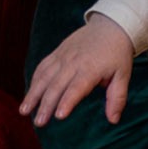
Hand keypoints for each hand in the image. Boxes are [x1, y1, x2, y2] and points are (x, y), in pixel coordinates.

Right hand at [21, 14, 137, 126]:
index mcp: (91, 69)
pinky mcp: (57, 53)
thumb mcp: (123, 75)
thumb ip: (117, 98)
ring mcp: (62, 56)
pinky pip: (42, 67)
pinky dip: (34, 81)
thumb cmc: (117, 54)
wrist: (110, 25)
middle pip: (56, 85)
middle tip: (39, 123)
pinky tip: (29, 95)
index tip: (58, 116)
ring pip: (44, 77)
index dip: (67, 101)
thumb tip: (113, 120)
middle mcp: (73, 62)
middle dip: (46, 105)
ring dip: (33, 94)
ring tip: (24, 111)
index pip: (77, 88)